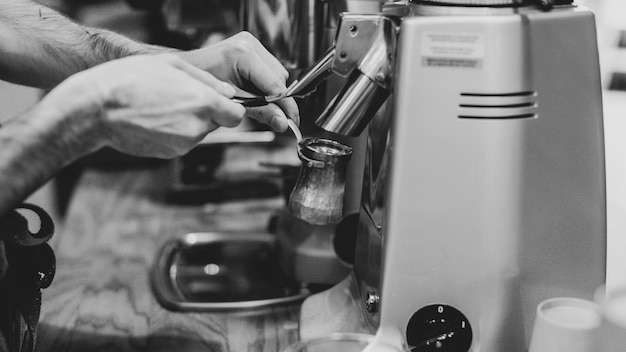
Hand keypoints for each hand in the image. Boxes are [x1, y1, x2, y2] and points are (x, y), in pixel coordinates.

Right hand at [41, 54, 245, 158]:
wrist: (97, 109)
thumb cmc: (131, 79)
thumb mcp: (172, 65)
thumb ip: (207, 79)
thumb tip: (229, 92)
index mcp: (203, 103)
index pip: (237, 116)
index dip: (231, 108)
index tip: (220, 101)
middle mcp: (197, 127)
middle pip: (217, 123)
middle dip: (207, 112)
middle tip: (181, 97)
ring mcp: (183, 144)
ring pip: (198, 132)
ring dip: (188, 121)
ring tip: (161, 105)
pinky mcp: (169, 154)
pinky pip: (181, 141)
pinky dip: (173, 132)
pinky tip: (153, 119)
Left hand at [177, 32, 299, 131]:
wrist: (187, 72)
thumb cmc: (201, 85)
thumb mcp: (233, 103)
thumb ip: (261, 112)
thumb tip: (282, 122)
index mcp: (242, 54)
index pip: (275, 83)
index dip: (285, 104)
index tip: (291, 120)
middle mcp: (249, 44)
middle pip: (280, 78)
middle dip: (278, 99)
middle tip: (273, 116)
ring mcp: (251, 43)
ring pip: (278, 74)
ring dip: (272, 92)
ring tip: (256, 101)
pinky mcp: (252, 48)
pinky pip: (270, 70)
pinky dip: (266, 85)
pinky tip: (253, 92)